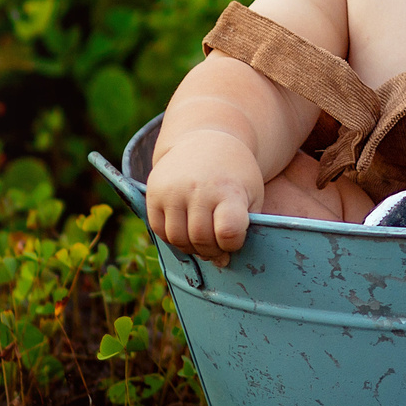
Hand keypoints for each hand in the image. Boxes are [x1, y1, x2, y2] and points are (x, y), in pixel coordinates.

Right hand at [145, 128, 266, 260]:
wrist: (206, 141)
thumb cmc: (235, 175)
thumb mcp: (251, 196)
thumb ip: (241, 229)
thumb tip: (219, 264)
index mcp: (228, 189)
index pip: (228, 231)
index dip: (233, 244)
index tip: (235, 238)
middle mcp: (197, 188)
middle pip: (201, 238)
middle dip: (212, 250)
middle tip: (218, 247)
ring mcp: (173, 190)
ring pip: (178, 239)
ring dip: (192, 247)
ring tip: (203, 239)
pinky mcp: (154, 192)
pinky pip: (160, 230)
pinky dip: (174, 237)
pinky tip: (187, 229)